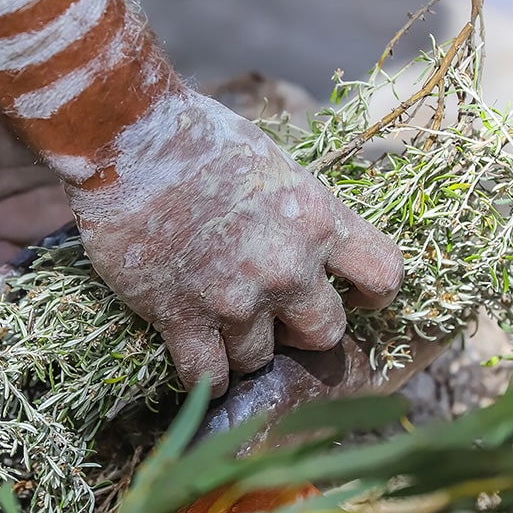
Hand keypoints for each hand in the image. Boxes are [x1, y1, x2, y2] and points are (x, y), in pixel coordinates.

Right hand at [67, 90, 402, 396]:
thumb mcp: (272, 161)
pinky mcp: (182, 318)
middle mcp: (286, 268)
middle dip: (302, 329)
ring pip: (258, 358)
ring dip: (244, 348)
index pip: (383, 274)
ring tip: (222, 324)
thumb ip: (297, 209)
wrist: (128, 142)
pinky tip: (200, 362)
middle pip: (324, 333)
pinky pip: (207, 377)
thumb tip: (304, 232)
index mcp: (316, 219)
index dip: (373, 294)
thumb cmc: (197, 135)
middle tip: (276, 314)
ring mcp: (234, 299)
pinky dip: (206, 378)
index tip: (352, 295)